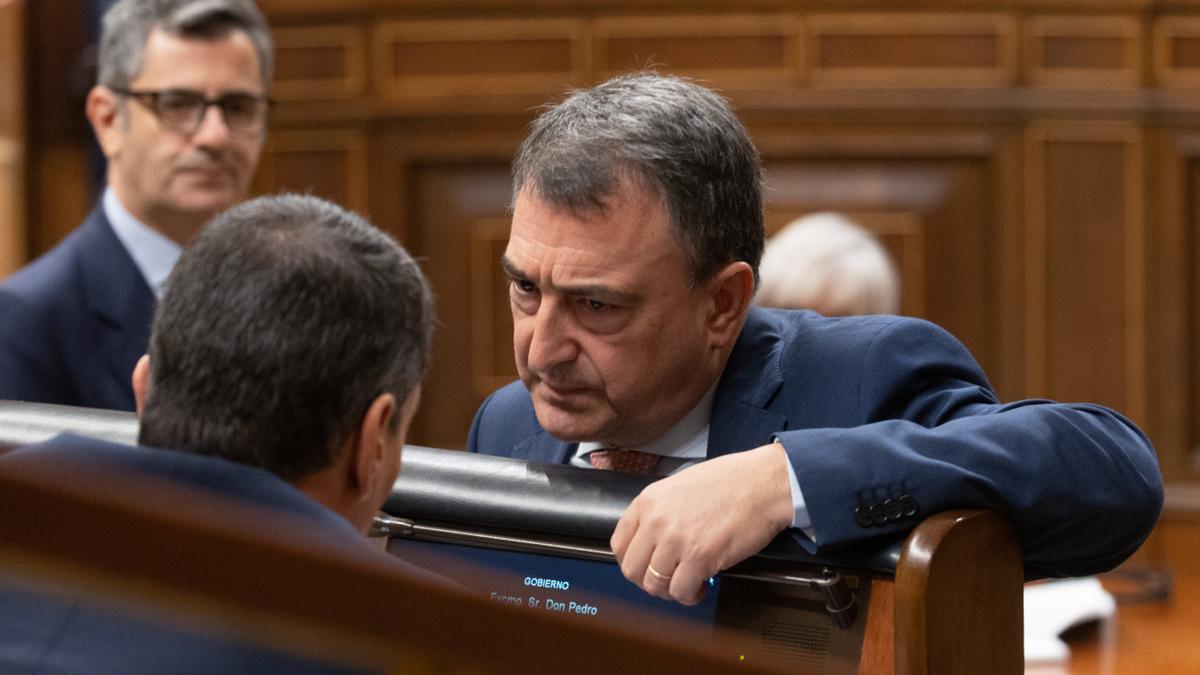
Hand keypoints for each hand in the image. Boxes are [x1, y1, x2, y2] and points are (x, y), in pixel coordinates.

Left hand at [610, 442, 793, 604]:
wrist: (763, 483)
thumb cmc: (730, 481)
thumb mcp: (680, 486)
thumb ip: (660, 511)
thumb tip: (652, 540)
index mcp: (648, 501)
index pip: (619, 544)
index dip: (633, 562)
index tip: (647, 567)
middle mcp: (657, 521)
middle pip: (632, 569)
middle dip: (649, 581)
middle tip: (668, 580)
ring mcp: (677, 540)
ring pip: (654, 585)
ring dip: (671, 591)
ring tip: (688, 584)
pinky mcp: (700, 557)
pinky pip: (681, 591)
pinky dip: (690, 595)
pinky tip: (702, 586)